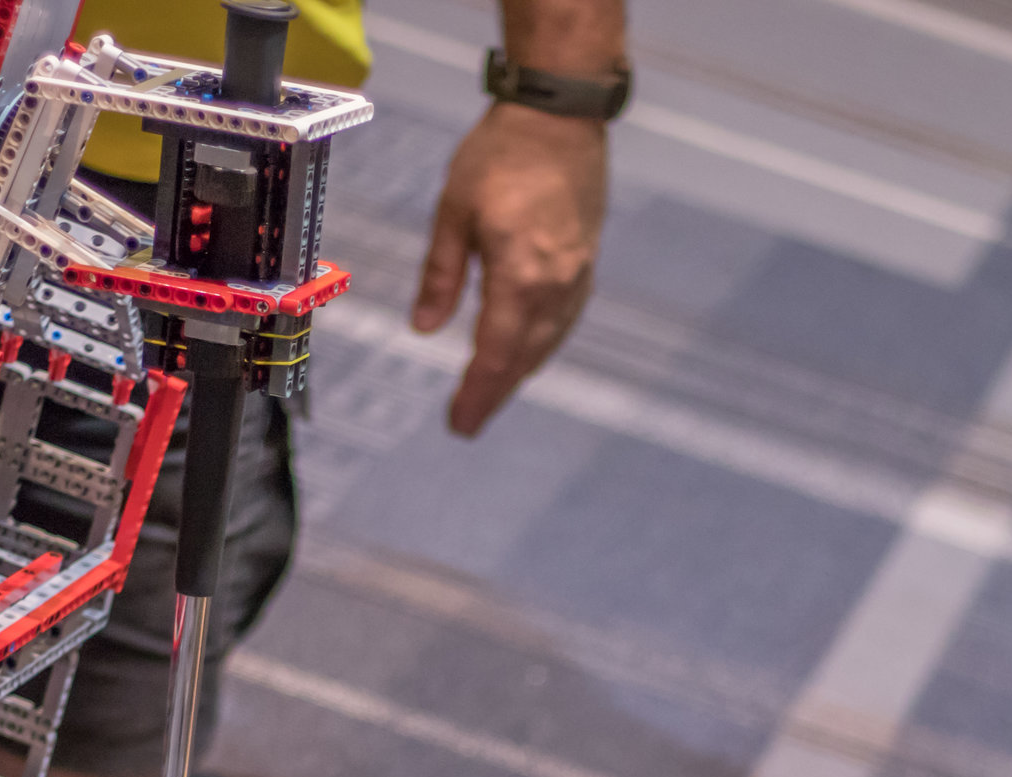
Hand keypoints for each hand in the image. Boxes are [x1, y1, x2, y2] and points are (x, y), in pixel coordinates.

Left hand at [412, 102, 606, 436]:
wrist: (560, 117)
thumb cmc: (502, 154)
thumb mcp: (454, 212)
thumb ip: (441, 275)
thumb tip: (425, 329)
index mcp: (520, 275)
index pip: (495, 354)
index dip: (476, 394)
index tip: (459, 424)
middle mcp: (556, 285)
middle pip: (523, 359)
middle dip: (494, 393)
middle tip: (468, 421)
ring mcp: (577, 277)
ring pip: (547, 344)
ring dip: (519, 373)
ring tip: (491, 393)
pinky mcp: (586, 264)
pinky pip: (564, 321)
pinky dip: (542, 345)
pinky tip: (527, 352)